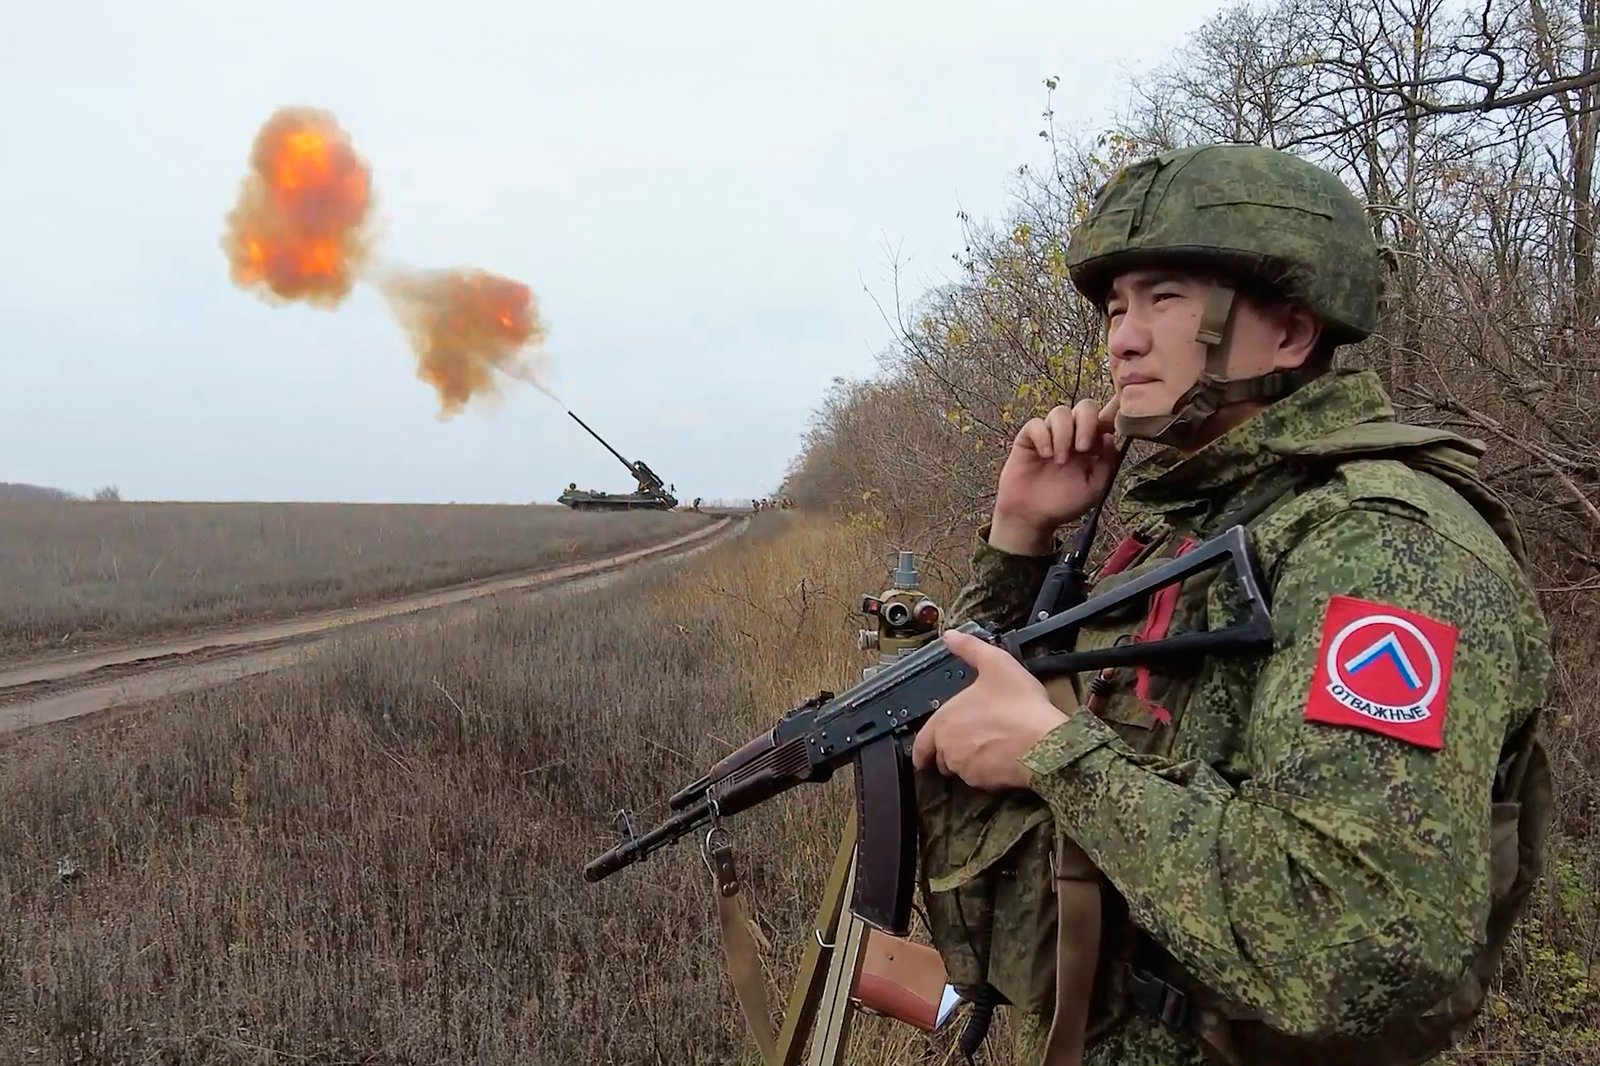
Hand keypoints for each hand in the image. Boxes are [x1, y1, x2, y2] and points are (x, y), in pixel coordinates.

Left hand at [910, 629, 1068, 791]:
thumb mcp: (996, 664)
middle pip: (942, 756)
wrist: (1044, 744)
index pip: (921, 744)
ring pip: (960, 768)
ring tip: (989, 745)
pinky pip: (979, 779)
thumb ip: (970, 648)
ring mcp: (966, 769)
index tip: (923, 756)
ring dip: (968, 760)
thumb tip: (950, 636)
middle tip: (972, 738)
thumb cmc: (1019, 706)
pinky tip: (1001, 758)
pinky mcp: (985, 784)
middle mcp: (949, 748)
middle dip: (951, 750)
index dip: (922, 750)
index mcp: (944, 721)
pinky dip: (986, 771)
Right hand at [990, 395, 1119, 554]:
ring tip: (1060, 461)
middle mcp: (1073, 434)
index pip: (1107, 416)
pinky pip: (1036, 424)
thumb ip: (1108, 462)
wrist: (1032, 516)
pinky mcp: (1029, 437)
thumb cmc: (1064, 503)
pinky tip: (1044, 456)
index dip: (1116, 403)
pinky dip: (1043, 438)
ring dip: (1064, 435)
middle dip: (1087, 423)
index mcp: (1093, 443)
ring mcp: (1050, 434)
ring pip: (1060, 412)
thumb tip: (1110, 436)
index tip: (1121, 401)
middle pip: (1085, 406)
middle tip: (1083, 448)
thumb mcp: (1095, 487)